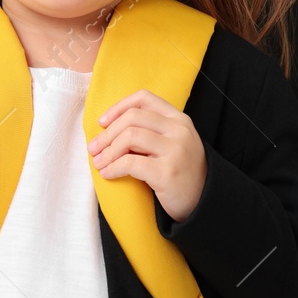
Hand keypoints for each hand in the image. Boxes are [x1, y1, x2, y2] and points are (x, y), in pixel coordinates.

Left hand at [87, 89, 206, 222]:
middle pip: (132, 118)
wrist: (204, 199)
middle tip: (93, 148)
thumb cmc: (180, 169)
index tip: (102, 122)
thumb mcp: (172, 141)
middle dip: (107, 134)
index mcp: (178, 119)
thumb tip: (107, 126)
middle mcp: (179, 130)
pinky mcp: (167, 172)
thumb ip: (150, 129)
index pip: (143, 98)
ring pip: (130, 137)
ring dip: (108, 151)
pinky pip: (130, 163)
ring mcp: (175, 150)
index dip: (118, 107)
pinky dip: (113, 168)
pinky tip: (108, 174)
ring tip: (99, 163)